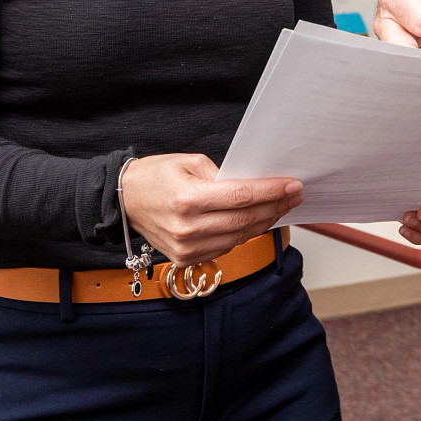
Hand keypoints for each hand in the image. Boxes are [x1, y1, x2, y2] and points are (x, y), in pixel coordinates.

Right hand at [119, 154, 300, 264]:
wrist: (125, 201)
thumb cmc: (156, 177)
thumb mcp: (190, 162)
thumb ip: (223, 175)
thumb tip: (255, 185)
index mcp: (188, 199)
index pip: (241, 197)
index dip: (272, 192)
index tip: (293, 185)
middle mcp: (188, 228)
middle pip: (245, 220)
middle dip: (276, 206)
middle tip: (295, 195)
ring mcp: (187, 247)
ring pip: (239, 237)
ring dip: (265, 222)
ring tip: (281, 207)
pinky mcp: (186, 258)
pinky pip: (226, 247)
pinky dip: (244, 234)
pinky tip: (256, 221)